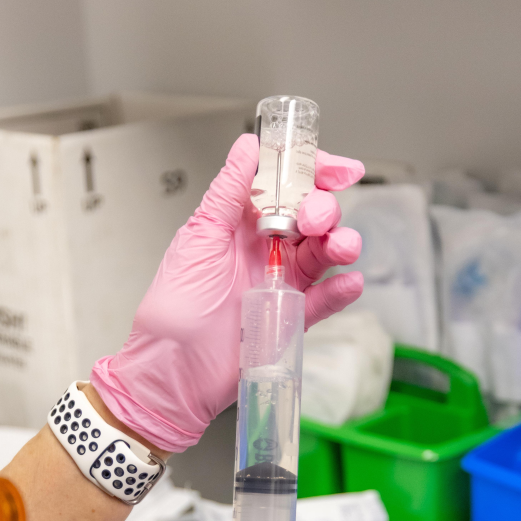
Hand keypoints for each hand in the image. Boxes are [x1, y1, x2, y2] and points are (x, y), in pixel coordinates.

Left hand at [91, 134, 363, 453]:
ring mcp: (280, 282)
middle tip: (313, 220)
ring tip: (340, 248)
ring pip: (325, 253)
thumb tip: (247, 147)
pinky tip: (348, 283)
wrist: (172, 373)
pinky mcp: (291, 318)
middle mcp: (262, 249)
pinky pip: (326, 299)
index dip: (315, 172)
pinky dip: (342, 290)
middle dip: (324, 209)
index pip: (285, 185)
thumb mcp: (197, 239)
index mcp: (238, 223)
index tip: (339, 170)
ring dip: (341, 243)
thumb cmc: (173, 311)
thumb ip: (227, 192)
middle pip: (312, 215)